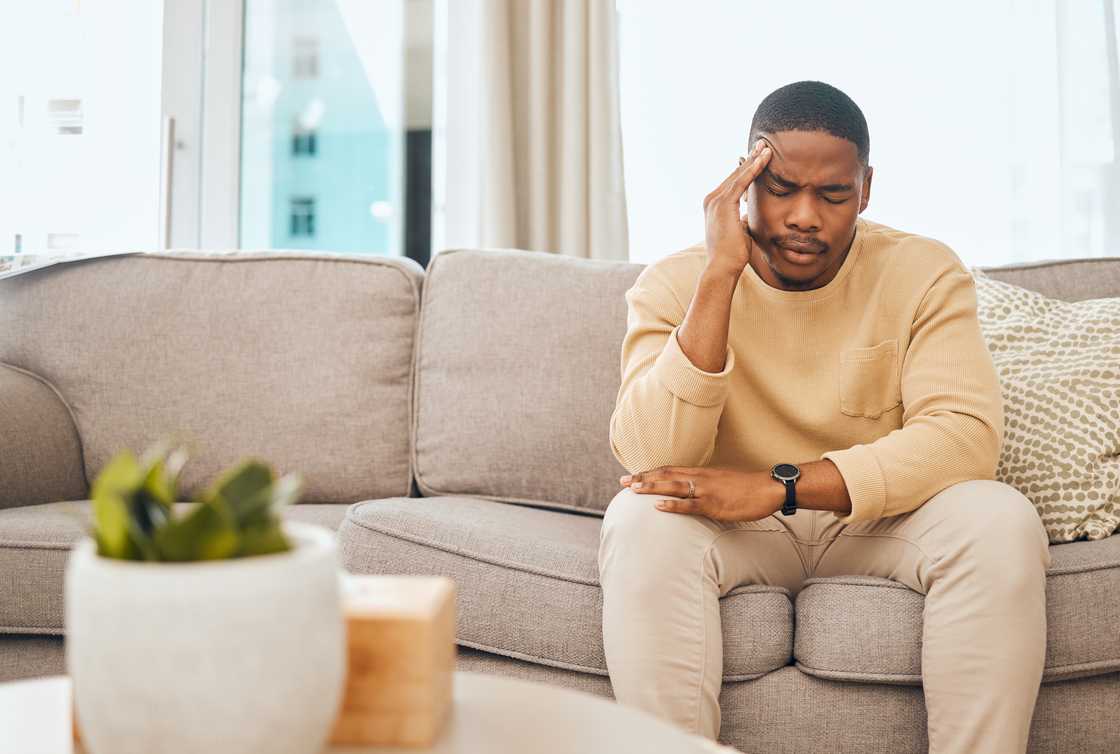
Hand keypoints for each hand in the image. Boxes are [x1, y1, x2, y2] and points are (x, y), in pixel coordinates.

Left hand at [619, 466, 782, 522]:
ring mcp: (706, 490)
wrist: (769, 488)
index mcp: (701, 473)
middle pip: (666, 475)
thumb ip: (705, 485)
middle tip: (623, 482)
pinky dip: (672, 504)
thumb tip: (692, 491)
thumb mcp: (722, 481)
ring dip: (651, 487)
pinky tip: (658, 505)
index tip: (633, 475)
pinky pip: (690, 504)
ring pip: (673, 486)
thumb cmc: (747, 487)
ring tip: (633, 489)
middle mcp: (700, 478)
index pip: (670, 469)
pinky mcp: (714, 504)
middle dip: (643, 478)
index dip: (650, 472)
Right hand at [703, 139, 771, 276]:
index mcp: (714, 205)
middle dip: (750, 158)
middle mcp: (712, 200)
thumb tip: (748, 216)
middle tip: (763, 144)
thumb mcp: (739, 231)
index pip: (733, 182)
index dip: (746, 169)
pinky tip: (765, 159)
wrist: (723, 267)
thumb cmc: (732, 254)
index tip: (758, 158)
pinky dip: (754, 169)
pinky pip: (741, 181)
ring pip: (738, 175)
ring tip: (767, 147)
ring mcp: (716, 200)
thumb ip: (741, 219)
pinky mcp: (723, 203)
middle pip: (735, 174)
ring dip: (754, 160)